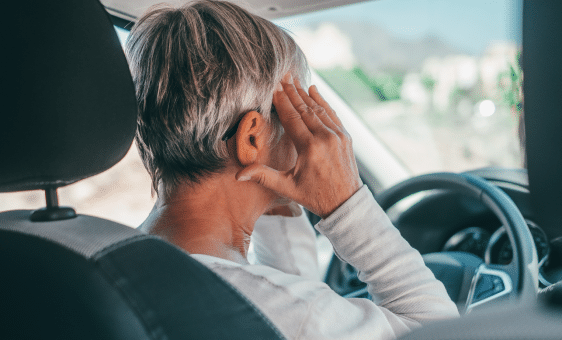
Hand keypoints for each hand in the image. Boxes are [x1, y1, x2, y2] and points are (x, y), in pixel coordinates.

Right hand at [236, 75, 362, 217]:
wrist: (346, 203)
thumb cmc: (315, 196)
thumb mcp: (287, 188)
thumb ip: (263, 176)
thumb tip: (238, 175)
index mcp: (310, 148)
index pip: (292, 119)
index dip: (282, 102)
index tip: (274, 88)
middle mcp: (325, 138)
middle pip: (305, 109)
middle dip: (292, 92)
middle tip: (283, 76)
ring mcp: (338, 136)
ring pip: (319, 109)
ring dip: (306, 94)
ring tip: (294, 81)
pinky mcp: (345, 137)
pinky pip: (332, 114)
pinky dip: (323, 102)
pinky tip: (315, 90)